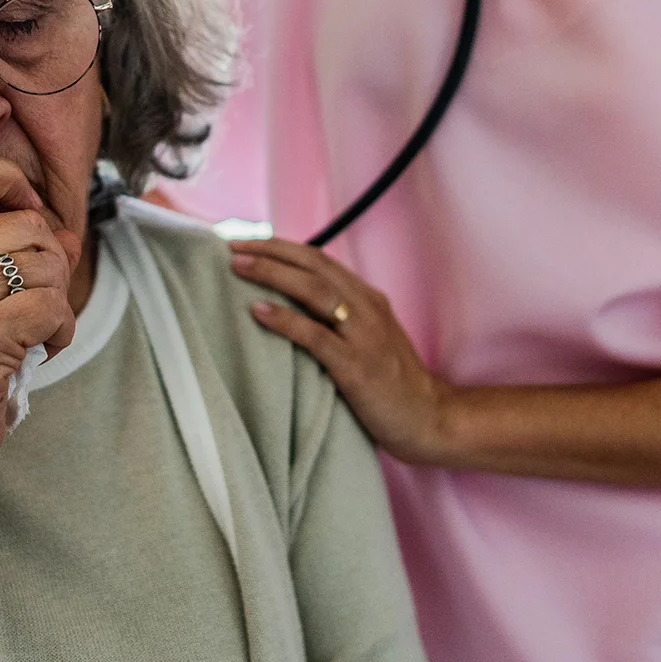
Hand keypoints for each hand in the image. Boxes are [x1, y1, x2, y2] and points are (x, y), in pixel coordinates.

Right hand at [0, 152, 76, 576]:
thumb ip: (2, 260)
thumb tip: (66, 232)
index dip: (5, 177)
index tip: (26, 209)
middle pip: (27, 224)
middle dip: (50, 265)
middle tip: (32, 308)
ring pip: (48, 265)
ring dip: (57, 303)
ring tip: (31, 337)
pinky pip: (54, 305)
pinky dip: (61, 332)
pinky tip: (40, 354)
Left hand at [230, 238, 454, 465]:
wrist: (429, 419)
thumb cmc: (391, 383)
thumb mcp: (368, 338)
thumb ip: (338, 318)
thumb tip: (290, 306)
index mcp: (367, 299)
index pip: (319, 259)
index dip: (282, 247)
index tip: (247, 242)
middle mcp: (366, 308)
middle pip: (313, 265)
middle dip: (270, 251)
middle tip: (232, 245)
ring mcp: (363, 336)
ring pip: (313, 291)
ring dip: (272, 274)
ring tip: (238, 266)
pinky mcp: (357, 366)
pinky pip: (316, 336)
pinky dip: (285, 320)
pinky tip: (258, 312)